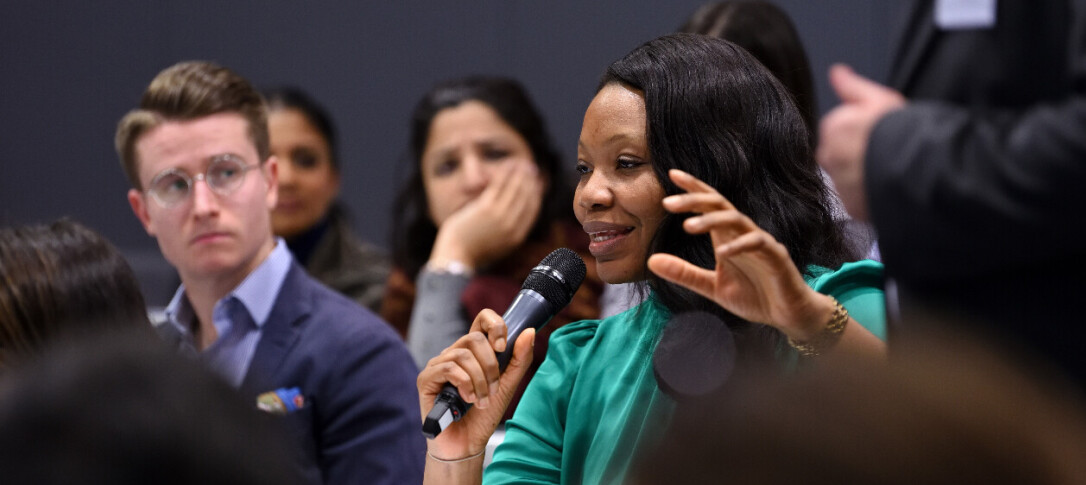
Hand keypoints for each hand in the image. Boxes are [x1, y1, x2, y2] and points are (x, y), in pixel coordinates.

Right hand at [416, 309, 535, 460]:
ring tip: (481, 400)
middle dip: (490, 366)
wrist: (468, 443)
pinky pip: (447, 368)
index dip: (495, 326)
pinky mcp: (426, 378)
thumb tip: (529, 331)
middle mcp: (454, 353)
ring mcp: (439, 365)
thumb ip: (519, 359)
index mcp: (474, 351)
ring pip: (462, 354)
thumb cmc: (484, 414)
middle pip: (474, 338)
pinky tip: (467, 399)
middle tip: (493, 389)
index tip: (502, 347)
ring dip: (479, 381)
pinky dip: (463, 384)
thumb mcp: (508, 385)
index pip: (482, 320)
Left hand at [430, 160, 544, 269]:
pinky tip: (509, 164)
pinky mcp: (486, 208)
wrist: (457, 256)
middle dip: (531, 180)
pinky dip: (506, 172)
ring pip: (516, 188)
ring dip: (520, 173)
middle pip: (526, 197)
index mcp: (517, 236)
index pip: (532, 210)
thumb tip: (515, 218)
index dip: (537, 194)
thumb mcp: (498, 245)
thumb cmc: (473, 251)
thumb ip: (509, 231)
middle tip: (531, 169)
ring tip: (522, 163)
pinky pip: (500, 185)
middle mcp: (512, 225)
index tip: (538, 183)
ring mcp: (500, 216)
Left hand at [646, 169, 833, 340]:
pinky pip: (758, 243)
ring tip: (688, 226)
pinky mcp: (776, 257)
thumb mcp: (712, 287)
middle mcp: (742, 233)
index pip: (709, 204)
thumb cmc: (753, 296)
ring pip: (736, 219)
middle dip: (694, 200)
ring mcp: (760, 242)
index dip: (693, 188)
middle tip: (668, 203)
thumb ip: (684, 273)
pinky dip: (739, 246)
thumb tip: (651, 260)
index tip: (671, 175)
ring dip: (712, 220)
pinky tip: (722, 253)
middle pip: (718, 205)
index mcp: (726, 236)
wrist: (787, 315)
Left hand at [817, 64, 905, 220]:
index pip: (839, 129)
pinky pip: (857, 198)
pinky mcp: (851, 205)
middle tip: (884, 151)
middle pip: (839, 155)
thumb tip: (836, 71)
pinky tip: (886, 185)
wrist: (916, 167)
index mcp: (833, 127)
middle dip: (857, 154)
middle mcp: (829, 156)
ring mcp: (839, 183)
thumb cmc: (899, 129)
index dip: (862, 130)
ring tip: (888, 168)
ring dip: (862, 174)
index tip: (880, 133)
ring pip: (847, 177)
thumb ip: (852, 86)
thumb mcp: (879, 99)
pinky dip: (868, 194)